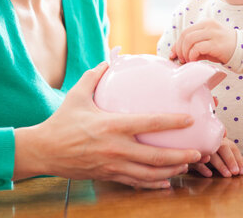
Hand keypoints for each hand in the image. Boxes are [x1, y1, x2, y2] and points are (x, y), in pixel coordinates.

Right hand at [13, 62, 201, 188]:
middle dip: (180, 155)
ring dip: (171, 170)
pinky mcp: (108, 175)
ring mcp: (113, 165)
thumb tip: (110, 59)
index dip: (171, 122)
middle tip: (198, 152)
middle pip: (155, 155)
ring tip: (187, 165)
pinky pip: (135, 182)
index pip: (148, 124)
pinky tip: (166, 181)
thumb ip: (95, 75)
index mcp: (111, 125)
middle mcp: (115, 148)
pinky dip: (153, 183)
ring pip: (148, 173)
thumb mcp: (77, 94)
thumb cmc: (62, 121)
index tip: (189, 119)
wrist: (44, 151)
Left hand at [169, 19, 235, 63]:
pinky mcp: (216, 44)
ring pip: (189, 40)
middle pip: (185, 35)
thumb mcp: (208, 44)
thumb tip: (178, 54)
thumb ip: (194, 46)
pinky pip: (197, 48)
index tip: (174, 54)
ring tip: (187, 61)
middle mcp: (209, 25)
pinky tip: (194, 61)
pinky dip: (192, 55)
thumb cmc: (224, 49)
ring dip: (185, 52)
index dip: (177, 43)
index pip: (185, 31)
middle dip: (179, 48)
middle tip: (181, 59)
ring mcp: (213, 34)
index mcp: (206, 23)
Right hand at [190, 137, 242, 177]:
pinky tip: (210, 174)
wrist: (193, 139)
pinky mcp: (192, 154)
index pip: (233, 148)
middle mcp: (213, 142)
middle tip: (236, 172)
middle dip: (231, 160)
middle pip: (223, 148)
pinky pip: (197, 160)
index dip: (239, 159)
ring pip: (211, 154)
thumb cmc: (214, 149)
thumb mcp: (226, 152)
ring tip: (227, 175)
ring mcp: (202, 147)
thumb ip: (237, 159)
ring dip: (220, 165)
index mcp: (222, 140)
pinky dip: (203, 167)